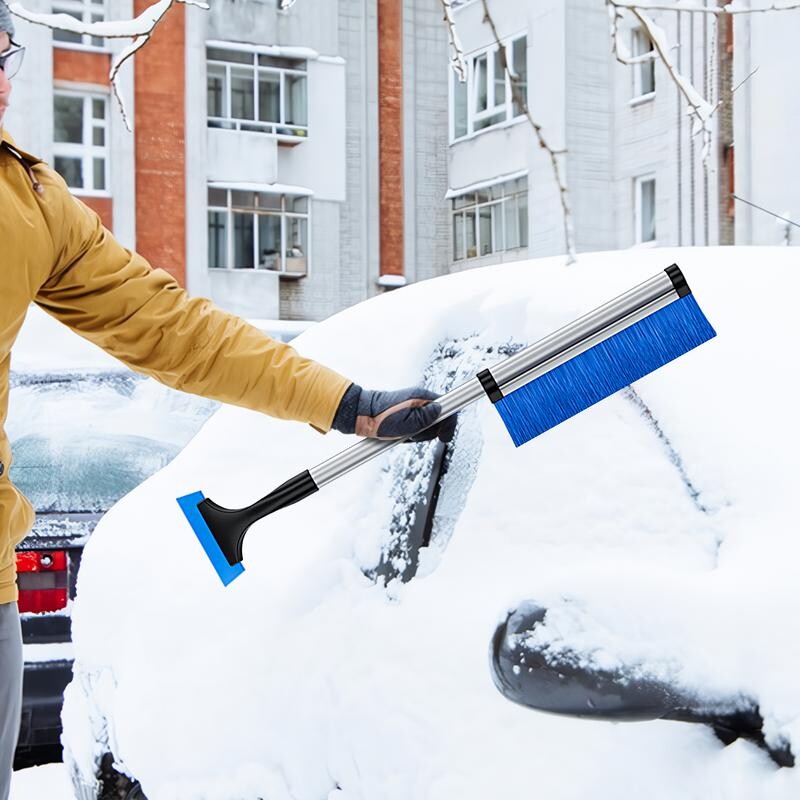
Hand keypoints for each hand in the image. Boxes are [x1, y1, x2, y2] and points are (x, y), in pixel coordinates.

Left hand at [332, 384, 456, 441]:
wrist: (360, 415)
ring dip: (417, 435)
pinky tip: (399, 435)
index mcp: (421, 397)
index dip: (449, 423)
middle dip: (428, 432)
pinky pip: (414, 427)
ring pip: (426, 425)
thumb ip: (427, 418)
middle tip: (413, 436)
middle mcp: (418, 400)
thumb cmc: (380, 419)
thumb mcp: (407, 423)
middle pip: (437, 419)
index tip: (444, 437)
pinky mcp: (404, 413)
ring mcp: (411, 406)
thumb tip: (441, 411)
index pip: (447, 406)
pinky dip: (409, 434)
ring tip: (402, 435)